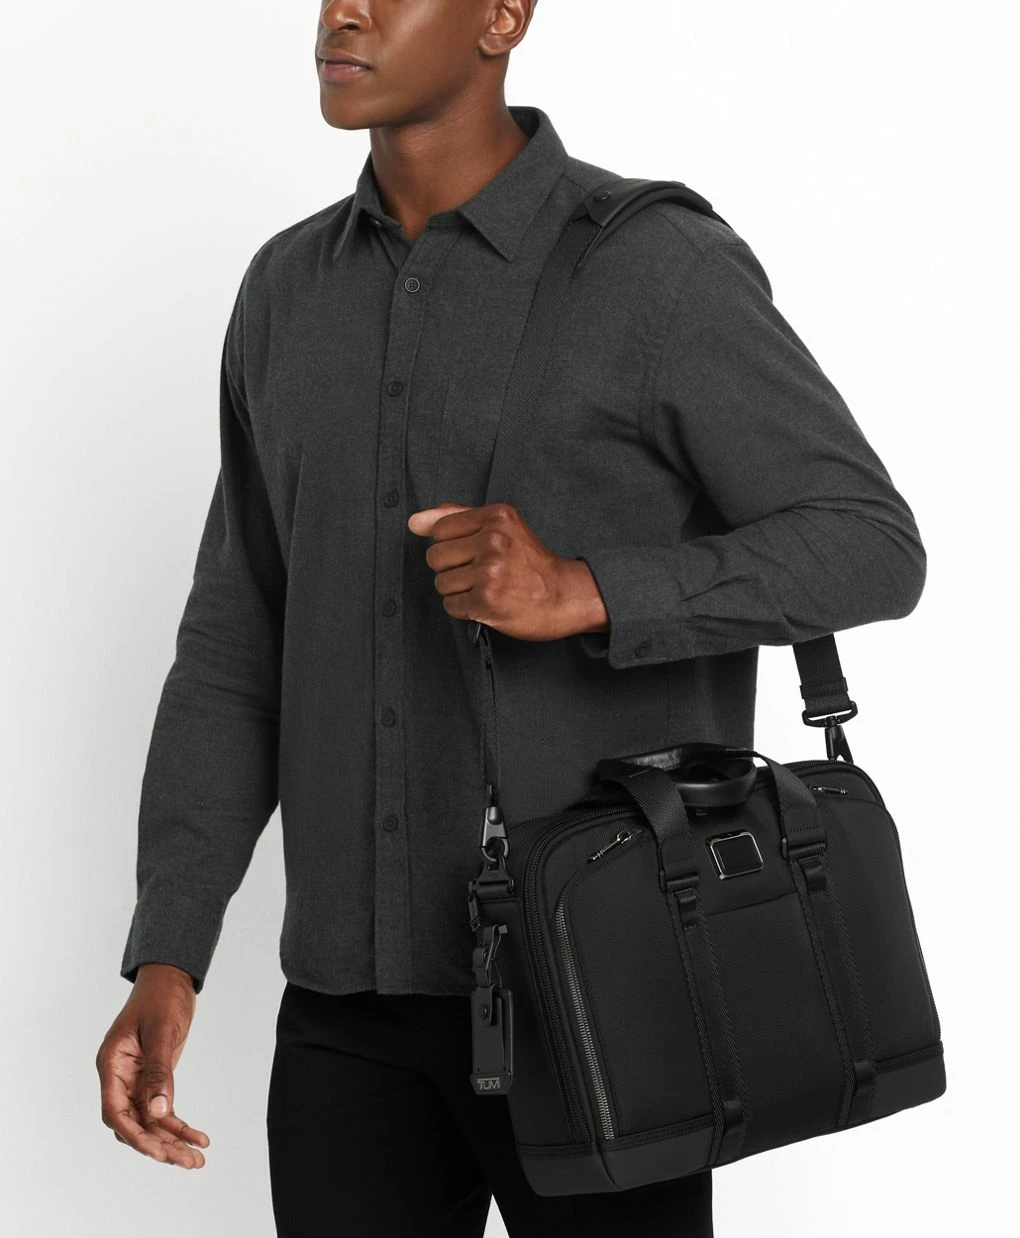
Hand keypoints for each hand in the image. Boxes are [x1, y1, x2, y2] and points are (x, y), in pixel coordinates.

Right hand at [96, 963, 209, 1168]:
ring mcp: (135, 1080)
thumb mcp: (162, 1032)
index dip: (134, 1135)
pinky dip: (179, 1126)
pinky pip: (163, 1110)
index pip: (115, 1111)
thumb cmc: (161, 997)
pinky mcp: (153, 1079)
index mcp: (112, 1064)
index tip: (157, 1152)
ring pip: (149, 1122)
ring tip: (197, 1160)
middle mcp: (119, 1077)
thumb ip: (159, 1071)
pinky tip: (199, 1139)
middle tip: (187, 1162)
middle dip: (158, 1146)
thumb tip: (159, 1112)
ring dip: (171, 1142)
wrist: (170, 978)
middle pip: (133, 1124)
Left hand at [407, 502, 608, 641]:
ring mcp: (489, 571)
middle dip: (452, 569)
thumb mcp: (502, 526)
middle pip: (435, 557)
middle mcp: (493, 541)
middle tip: (481, 572)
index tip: (475, 552)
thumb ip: (457, 517)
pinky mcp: (486, 600)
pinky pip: (451, 605)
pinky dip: (464, 608)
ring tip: (486, 588)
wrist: (565, 595)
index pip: (440, 529)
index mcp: (497, 516)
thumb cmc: (530, 561)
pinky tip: (486, 603)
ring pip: (441, 583)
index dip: (453, 544)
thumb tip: (414, 521)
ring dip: (458, 591)